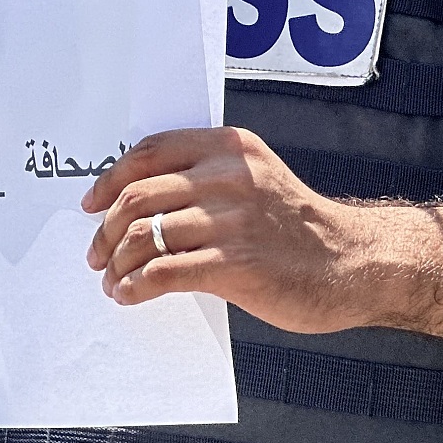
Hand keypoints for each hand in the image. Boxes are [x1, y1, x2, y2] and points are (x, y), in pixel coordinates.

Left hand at [81, 126, 370, 332]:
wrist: (352, 262)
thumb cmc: (297, 226)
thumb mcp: (256, 179)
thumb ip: (208, 178)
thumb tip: (139, 202)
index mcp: (231, 147)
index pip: (150, 152)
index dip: (110, 178)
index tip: (90, 204)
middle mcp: (229, 176)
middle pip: (138, 196)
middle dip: (105, 229)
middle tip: (97, 253)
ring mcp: (231, 221)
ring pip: (144, 235)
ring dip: (116, 262)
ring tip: (112, 279)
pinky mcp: (235, 264)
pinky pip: (164, 272)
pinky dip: (136, 286)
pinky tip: (129, 295)